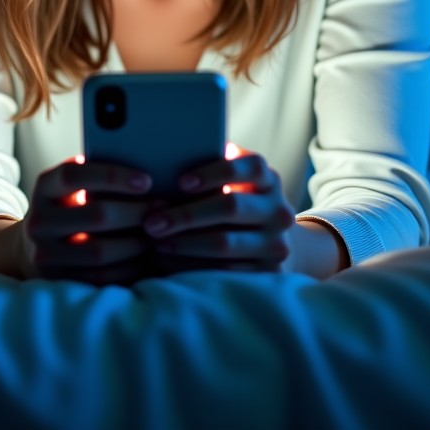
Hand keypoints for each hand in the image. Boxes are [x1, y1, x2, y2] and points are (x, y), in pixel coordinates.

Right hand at [23, 156, 154, 284]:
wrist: (35, 246)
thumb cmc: (70, 204)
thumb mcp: (73, 185)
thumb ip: (97, 175)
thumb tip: (147, 161)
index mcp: (45, 186)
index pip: (74, 175)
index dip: (112, 177)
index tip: (147, 181)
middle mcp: (39, 220)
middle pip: (95, 215)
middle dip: (136, 212)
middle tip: (164, 207)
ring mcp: (44, 253)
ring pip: (99, 250)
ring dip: (136, 242)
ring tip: (160, 231)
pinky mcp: (57, 280)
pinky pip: (100, 277)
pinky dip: (128, 266)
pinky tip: (147, 255)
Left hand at [141, 148, 294, 273]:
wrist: (271, 242)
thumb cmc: (237, 201)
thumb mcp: (235, 183)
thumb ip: (214, 169)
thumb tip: (168, 157)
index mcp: (269, 180)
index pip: (250, 167)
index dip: (215, 172)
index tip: (181, 182)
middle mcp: (278, 210)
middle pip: (230, 207)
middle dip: (186, 215)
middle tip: (151, 222)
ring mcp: (276, 243)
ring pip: (225, 243)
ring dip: (184, 243)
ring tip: (156, 243)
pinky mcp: (268, 273)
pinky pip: (224, 270)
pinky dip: (192, 265)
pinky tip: (170, 261)